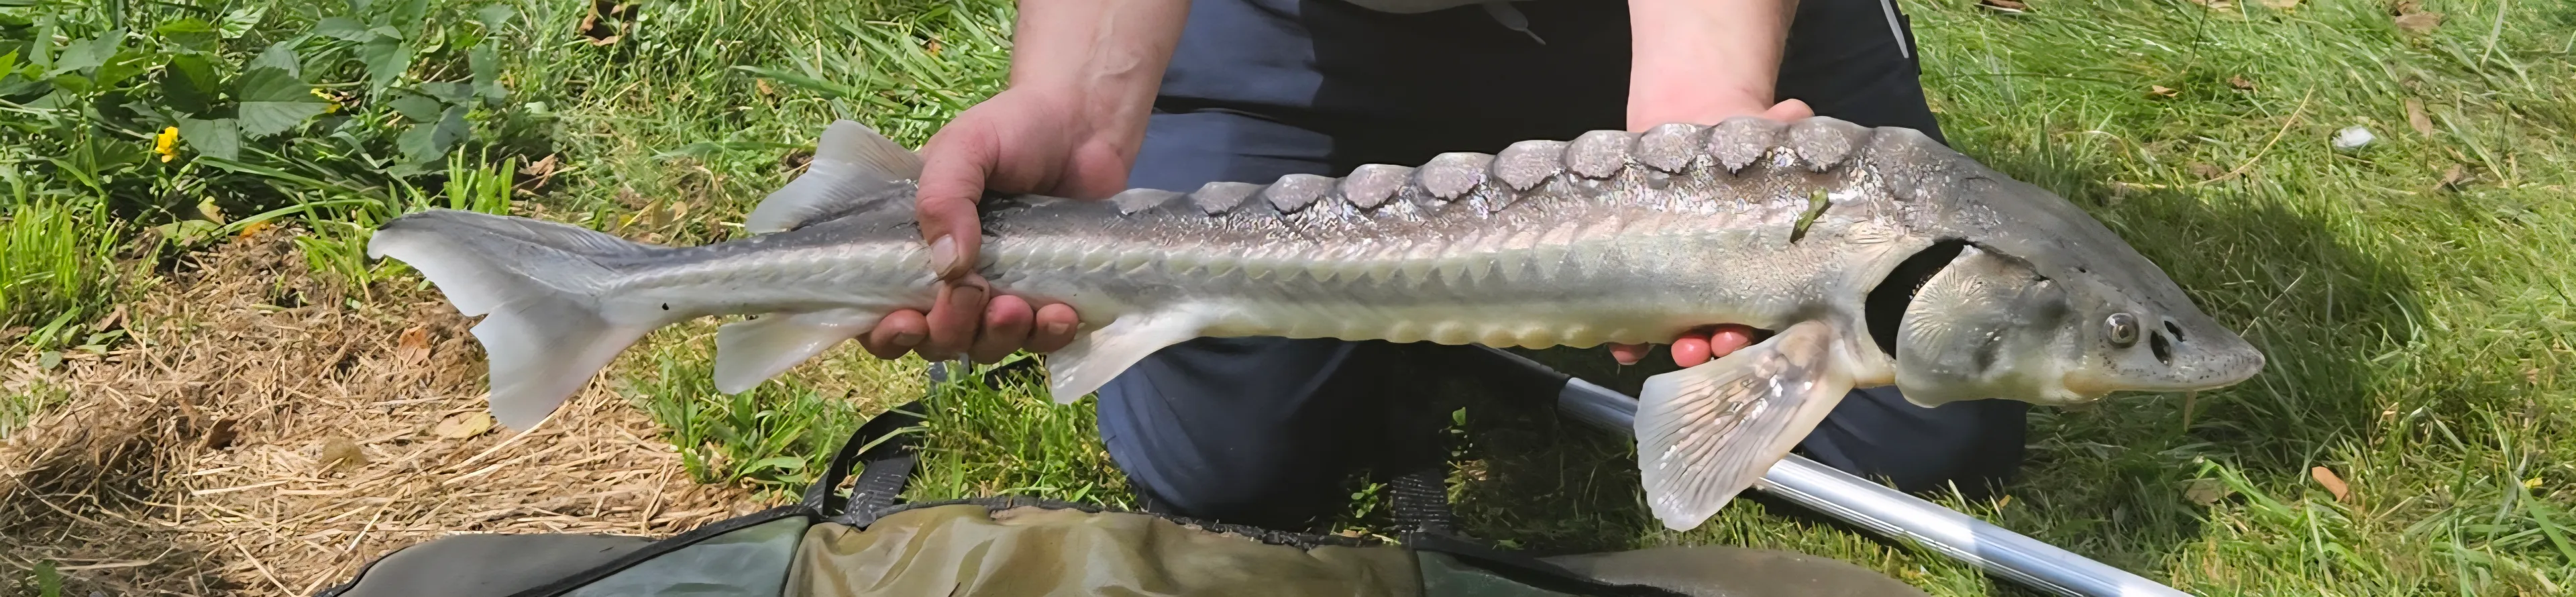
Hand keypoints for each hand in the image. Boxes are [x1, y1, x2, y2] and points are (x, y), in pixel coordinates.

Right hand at [853, 0, 1185, 364]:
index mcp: (915, 245)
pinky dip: (1048, 337)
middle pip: (936, 340)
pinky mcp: (1048, 299)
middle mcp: (952, 279)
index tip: (906, 322)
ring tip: (1017, 307)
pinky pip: (1041, 341)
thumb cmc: (1014, 130)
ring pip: (986, 347)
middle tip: (973, 291)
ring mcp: (1002, 293)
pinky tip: (1060, 314)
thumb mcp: (966, 147)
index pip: (880, 310)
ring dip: (998, 338)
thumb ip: (943, 197)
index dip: (886, 333)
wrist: (1085, 124)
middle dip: (951, 329)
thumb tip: (948, 268)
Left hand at [1605, 98, 1812, 367]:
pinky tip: (1623, 345)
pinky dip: (1630, 336)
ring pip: (1685, 329)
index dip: (1762, 327)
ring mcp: (1684, 283)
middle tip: (1706, 345)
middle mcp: (1727, 280)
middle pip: (1728, 326)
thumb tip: (1794, 113)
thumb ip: (1785, 127)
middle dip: (1718, 343)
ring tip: (1675, 349)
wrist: (1683, 122)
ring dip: (1678, 347)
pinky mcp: (1642, 275)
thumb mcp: (1763, 132)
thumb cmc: (1732, 136)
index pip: (1770, 305)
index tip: (1750, 332)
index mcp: (1762, 258)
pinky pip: (1637, 314)